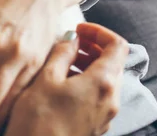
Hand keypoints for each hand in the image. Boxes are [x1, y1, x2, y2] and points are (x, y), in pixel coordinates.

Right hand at [4, 23, 128, 135]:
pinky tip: (63, 85)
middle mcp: (111, 99)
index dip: (99, 32)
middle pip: (114, 63)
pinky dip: (86, 83)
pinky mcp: (96, 126)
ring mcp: (106, 115)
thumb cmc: (38, 121)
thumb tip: (72, 39)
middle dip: (94, 48)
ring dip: (89, 65)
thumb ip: (63, 52)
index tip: (79, 30)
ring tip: (63, 63)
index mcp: (103, 82)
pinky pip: (99, 97)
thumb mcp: (46, 77)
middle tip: (71, 44)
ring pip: (106, 80)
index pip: (117, 45)